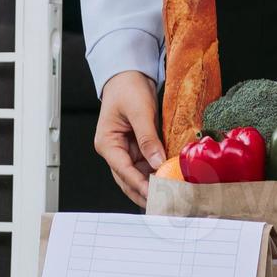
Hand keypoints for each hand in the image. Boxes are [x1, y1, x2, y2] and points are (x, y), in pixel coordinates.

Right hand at [94, 70, 165, 207]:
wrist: (130, 73)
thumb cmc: (128, 87)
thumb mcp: (139, 111)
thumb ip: (148, 138)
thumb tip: (157, 162)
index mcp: (107, 143)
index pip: (123, 171)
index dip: (139, 185)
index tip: (155, 195)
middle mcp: (114, 150)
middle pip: (128, 180)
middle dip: (144, 193)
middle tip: (163, 204)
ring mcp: (126, 150)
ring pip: (138, 176)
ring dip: (151, 187)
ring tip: (168, 197)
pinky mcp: (137, 147)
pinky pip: (146, 166)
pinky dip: (156, 175)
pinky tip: (168, 182)